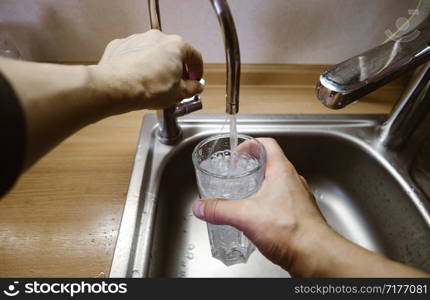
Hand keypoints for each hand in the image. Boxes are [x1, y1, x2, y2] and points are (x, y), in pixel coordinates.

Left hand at [94, 30, 203, 112]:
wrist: (117, 88)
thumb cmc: (148, 88)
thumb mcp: (180, 94)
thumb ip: (193, 88)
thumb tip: (195, 87)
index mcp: (176, 46)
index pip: (195, 56)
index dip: (197, 71)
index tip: (194, 80)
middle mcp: (157, 37)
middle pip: (173, 53)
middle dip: (176, 69)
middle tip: (175, 85)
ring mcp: (137, 40)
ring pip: (152, 53)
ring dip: (156, 66)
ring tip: (154, 85)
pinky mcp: (120, 46)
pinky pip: (134, 55)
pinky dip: (138, 65)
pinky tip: (138, 80)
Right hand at [192, 138, 330, 275]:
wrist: (315, 256)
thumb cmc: (291, 231)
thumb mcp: (245, 216)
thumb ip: (220, 210)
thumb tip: (201, 207)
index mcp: (282, 171)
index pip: (268, 144)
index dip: (251, 144)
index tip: (238, 152)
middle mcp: (293, 181)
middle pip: (272, 164)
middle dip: (252, 167)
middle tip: (237, 173)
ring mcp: (299, 199)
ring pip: (278, 184)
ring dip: (261, 186)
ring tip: (245, 195)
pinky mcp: (300, 216)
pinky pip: (282, 202)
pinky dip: (269, 204)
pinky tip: (258, 218)